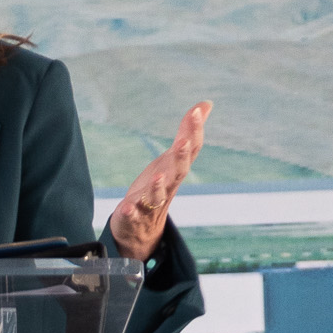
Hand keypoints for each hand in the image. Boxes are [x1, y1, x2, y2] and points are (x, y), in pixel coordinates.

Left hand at [109, 99, 210, 261]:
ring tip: (157, 177)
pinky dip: (130, 211)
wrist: (142, 227)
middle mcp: (168, 185)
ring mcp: (151, 202)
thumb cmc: (159, 185)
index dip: (194, 130)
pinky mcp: (133, 216)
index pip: (190, 149)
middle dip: (181, 157)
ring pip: (157, 195)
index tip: (197, 111)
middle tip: (183, 142)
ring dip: (157, 186)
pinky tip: (127, 207)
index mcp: (176, 169)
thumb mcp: (171, 158)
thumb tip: (205, 104)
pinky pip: (133, 214)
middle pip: (178, 171)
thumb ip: (186, 133)